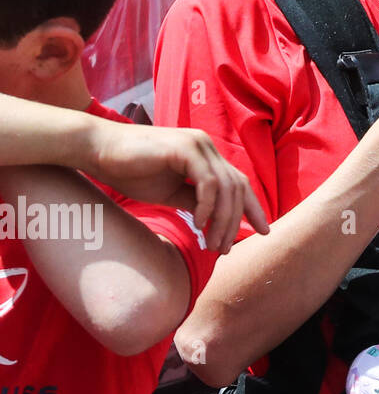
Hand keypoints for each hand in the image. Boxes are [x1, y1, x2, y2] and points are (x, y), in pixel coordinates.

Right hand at [86, 119, 268, 253]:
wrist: (98, 150)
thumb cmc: (131, 170)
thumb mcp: (170, 192)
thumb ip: (194, 201)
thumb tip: (215, 221)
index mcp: (207, 156)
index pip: (239, 183)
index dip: (253, 208)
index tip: (264, 231)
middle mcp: (207, 147)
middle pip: (237, 187)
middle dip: (236, 221)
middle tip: (224, 249)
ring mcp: (198, 144)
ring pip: (225, 187)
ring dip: (222, 220)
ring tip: (212, 244)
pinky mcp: (185, 148)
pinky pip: (206, 181)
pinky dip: (207, 205)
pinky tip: (199, 223)